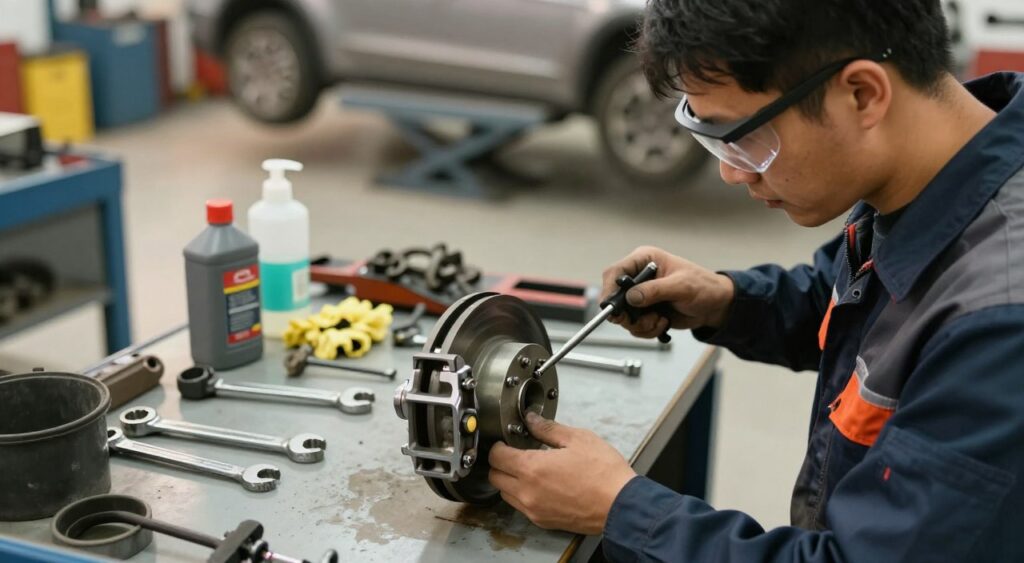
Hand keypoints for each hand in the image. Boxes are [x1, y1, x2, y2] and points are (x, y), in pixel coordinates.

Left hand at [488, 412, 636, 534]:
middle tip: (515, 453)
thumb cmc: (604, 474)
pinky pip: (521, 507)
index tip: (506, 441)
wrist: (620, 505)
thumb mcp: (578, 439)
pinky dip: (524, 495)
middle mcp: (528, 492)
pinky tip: (541, 485)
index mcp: (533, 469)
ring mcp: (534, 509)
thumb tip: (532, 420)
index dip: (499, 445)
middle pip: (495, 477)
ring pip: (505, 494)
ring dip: (510, 481)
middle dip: (501, 463)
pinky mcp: (543, 521)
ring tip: (530, 470)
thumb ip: (548, 428)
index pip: (496, 456)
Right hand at [602, 246, 734, 337]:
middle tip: (639, 321)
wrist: (714, 306)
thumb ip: (655, 291)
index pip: (616, 272)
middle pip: (615, 297)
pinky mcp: (645, 311)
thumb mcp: (681, 286)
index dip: (609, 289)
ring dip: (640, 324)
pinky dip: (646, 330)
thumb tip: (631, 297)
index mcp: (645, 260)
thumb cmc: (703, 287)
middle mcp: (639, 277)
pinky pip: (634, 325)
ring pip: (624, 315)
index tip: (611, 307)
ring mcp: (641, 296)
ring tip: (659, 321)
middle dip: (626, 314)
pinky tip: (662, 323)